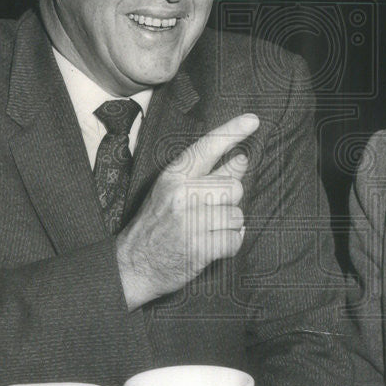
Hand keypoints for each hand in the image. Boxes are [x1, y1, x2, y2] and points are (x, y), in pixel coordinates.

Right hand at [115, 113, 259, 309]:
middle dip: (229, 201)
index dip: (232, 131)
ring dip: (229, 225)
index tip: (253, 120)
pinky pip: (236, 239)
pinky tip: (214, 243)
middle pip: (234, 187)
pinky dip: (230, 243)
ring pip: (238, 214)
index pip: (208, 147)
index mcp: (174, 176)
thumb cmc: (157, 224)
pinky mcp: (200, 247)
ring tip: (208, 229)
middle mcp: (182, 194)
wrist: (133, 264)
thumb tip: (242, 157)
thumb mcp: (173, 191)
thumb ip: (208, 174)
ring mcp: (191, 221)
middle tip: (209, 211)